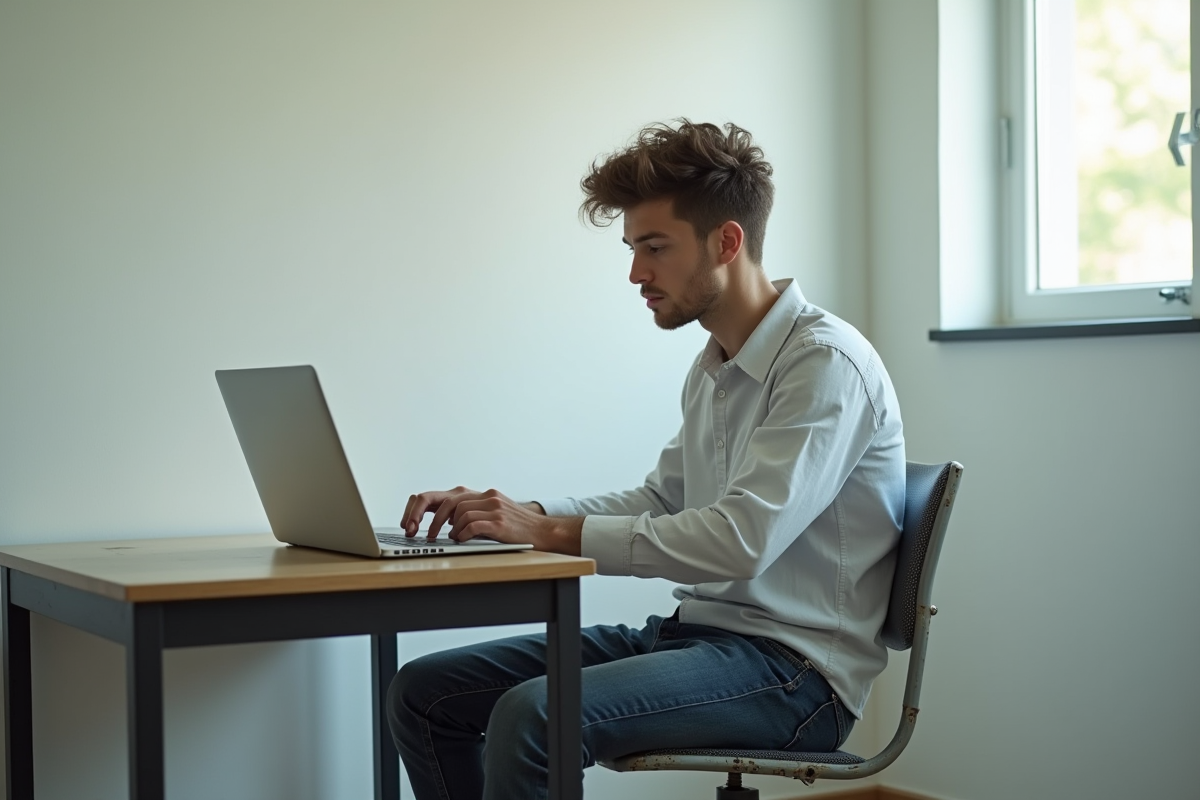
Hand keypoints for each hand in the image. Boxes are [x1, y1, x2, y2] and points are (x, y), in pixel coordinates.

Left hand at [402, 486, 581, 554]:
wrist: (543, 532)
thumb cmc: (514, 529)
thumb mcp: (489, 515)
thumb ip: (468, 513)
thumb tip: (438, 522)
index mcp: (479, 495)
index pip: (441, 495)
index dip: (421, 508)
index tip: (411, 524)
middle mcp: (485, 496)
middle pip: (446, 500)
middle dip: (428, 519)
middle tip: (420, 535)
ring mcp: (493, 507)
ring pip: (458, 513)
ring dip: (449, 530)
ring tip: (450, 539)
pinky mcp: (499, 521)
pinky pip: (472, 525)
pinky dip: (463, 534)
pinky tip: (463, 540)